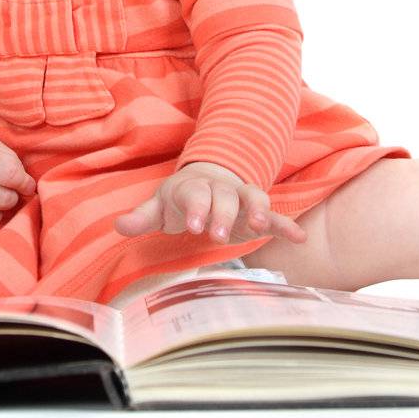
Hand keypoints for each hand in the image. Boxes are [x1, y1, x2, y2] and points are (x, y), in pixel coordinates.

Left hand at [114, 162, 305, 244]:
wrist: (209, 179)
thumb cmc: (181, 199)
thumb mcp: (160, 206)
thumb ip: (142, 218)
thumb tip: (119, 225)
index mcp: (194, 188)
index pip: (195, 194)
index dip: (196, 207)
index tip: (193, 225)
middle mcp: (221, 190)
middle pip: (225, 198)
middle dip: (223, 215)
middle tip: (218, 235)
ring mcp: (242, 199)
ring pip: (254, 199)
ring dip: (258, 211)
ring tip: (261, 226)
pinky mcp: (258, 213)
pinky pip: (275, 215)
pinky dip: (287, 224)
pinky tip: (299, 238)